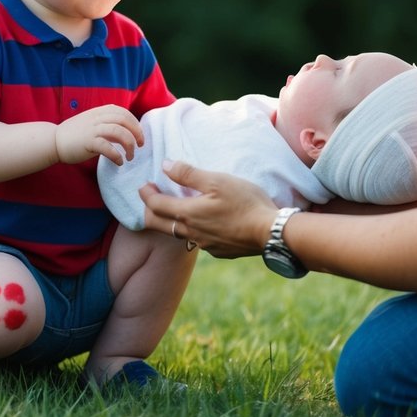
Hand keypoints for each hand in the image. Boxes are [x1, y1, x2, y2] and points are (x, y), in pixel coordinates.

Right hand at [53, 105, 142, 165]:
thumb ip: (106, 124)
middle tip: (140, 145)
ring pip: (119, 133)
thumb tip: (124, 132)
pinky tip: (119, 162)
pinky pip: (108, 147)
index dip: (134, 123)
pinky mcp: (87, 142)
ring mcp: (92, 130)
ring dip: (129, 145)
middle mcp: (96, 118)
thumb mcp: (91, 123)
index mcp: (98, 112)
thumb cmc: (73, 135)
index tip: (138, 134)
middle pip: (124, 120)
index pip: (123, 112)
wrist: (53, 141)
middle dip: (137, 133)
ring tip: (130, 157)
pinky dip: (117, 155)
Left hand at [139, 159, 278, 257]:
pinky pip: (197, 241)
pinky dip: (191, 229)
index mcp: (187, 214)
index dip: (145, 194)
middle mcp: (191, 233)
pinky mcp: (218, 251)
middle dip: (149, 211)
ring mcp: (204, 245)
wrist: (271, 233)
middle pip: (156, 225)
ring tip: (177, 207)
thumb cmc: (245, 202)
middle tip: (150, 198)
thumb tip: (165, 166)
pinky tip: (202, 221)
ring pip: (177, 234)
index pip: (154, 206)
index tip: (144, 185)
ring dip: (170, 220)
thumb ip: (188, 173)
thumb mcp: (217, 180)